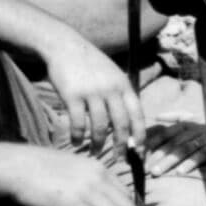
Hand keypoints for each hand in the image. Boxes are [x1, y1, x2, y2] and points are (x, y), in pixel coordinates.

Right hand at [40, 26, 145, 152]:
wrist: (65, 46)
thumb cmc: (89, 63)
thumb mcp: (112, 74)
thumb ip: (120, 95)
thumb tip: (127, 123)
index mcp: (124, 85)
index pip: (137, 114)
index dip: (140, 134)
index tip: (140, 150)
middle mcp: (111, 89)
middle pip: (121, 124)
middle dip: (122, 146)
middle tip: (120, 160)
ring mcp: (92, 92)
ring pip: (100, 127)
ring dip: (98, 143)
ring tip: (94, 152)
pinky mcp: (73, 95)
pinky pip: (78, 123)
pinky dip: (78, 136)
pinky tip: (76, 142)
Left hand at [144, 110, 205, 176]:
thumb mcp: (196, 117)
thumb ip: (176, 116)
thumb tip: (157, 116)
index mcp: (187, 122)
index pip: (165, 132)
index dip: (150, 142)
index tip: (136, 151)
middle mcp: (194, 129)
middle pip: (171, 143)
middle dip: (156, 156)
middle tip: (142, 168)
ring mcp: (205, 137)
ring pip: (183, 149)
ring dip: (169, 161)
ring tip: (157, 172)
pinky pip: (202, 155)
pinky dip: (191, 163)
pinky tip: (181, 171)